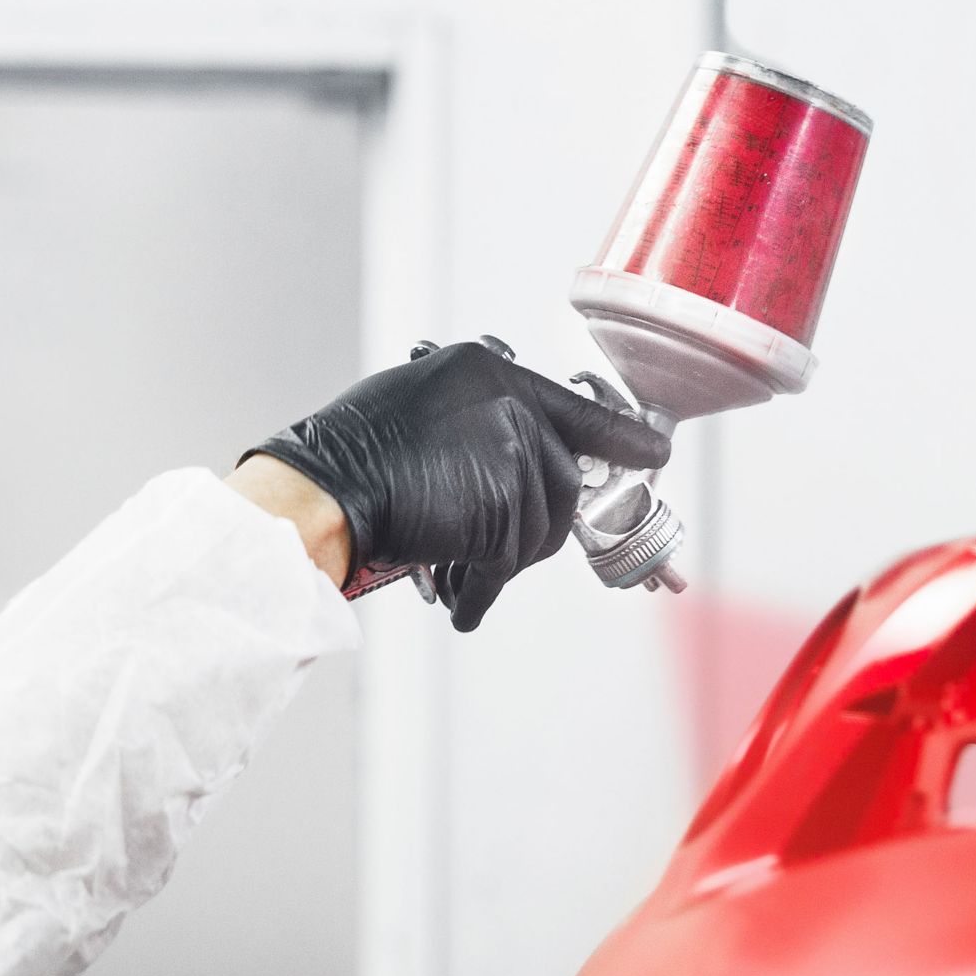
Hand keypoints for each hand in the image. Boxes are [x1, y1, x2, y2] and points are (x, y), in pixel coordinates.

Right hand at [242, 341, 669, 630]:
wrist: (320, 490)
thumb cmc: (351, 454)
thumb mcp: (423, 405)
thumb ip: (481, 423)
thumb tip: (519, 459)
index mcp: (491, 370)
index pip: (576, 409)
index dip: (620, 438)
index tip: (655, 452)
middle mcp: (510, 403)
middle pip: (562, 483)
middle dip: (534, 529)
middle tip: (494, 555)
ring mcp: (510, 452)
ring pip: (542, 529)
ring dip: (503, 562)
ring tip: (460, 574)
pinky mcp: (502, 506)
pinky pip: (511, 562)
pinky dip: (485, 592)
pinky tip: (463, 604)